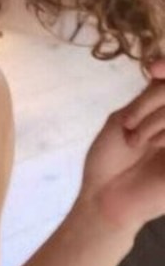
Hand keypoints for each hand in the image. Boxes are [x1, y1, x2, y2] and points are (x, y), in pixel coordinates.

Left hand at [77, 61, 164, 233]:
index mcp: (161, 114)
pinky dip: (162, 130)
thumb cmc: (108, 161)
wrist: (106, 197)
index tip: (154, 69)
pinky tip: (151, 144)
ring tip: (135, 140)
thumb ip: (147, 97)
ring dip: (154, 119)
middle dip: (152, 102)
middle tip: (129, 124)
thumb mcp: (123, 120)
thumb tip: (163, 74)